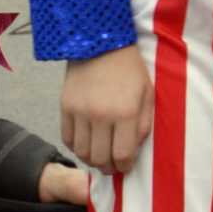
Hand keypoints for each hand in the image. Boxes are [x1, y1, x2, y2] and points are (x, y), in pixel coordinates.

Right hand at [61, 46, 153, 173]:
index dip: (125, 166)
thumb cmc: (130, 69)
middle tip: (113, 165)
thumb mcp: (147, 94)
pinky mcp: (65, 107)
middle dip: (108, 167)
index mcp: (126, 113)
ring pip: (82, 152)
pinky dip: (76, 147)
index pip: (122, 155)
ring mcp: (80, 112)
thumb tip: (132, 151)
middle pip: (100, 159)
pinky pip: (67, 139)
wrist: (100, 43)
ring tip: (99, 156)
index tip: (126, 166)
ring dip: (91, 160)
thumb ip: (143, 125)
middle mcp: (101, 116)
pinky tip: (86, 144)